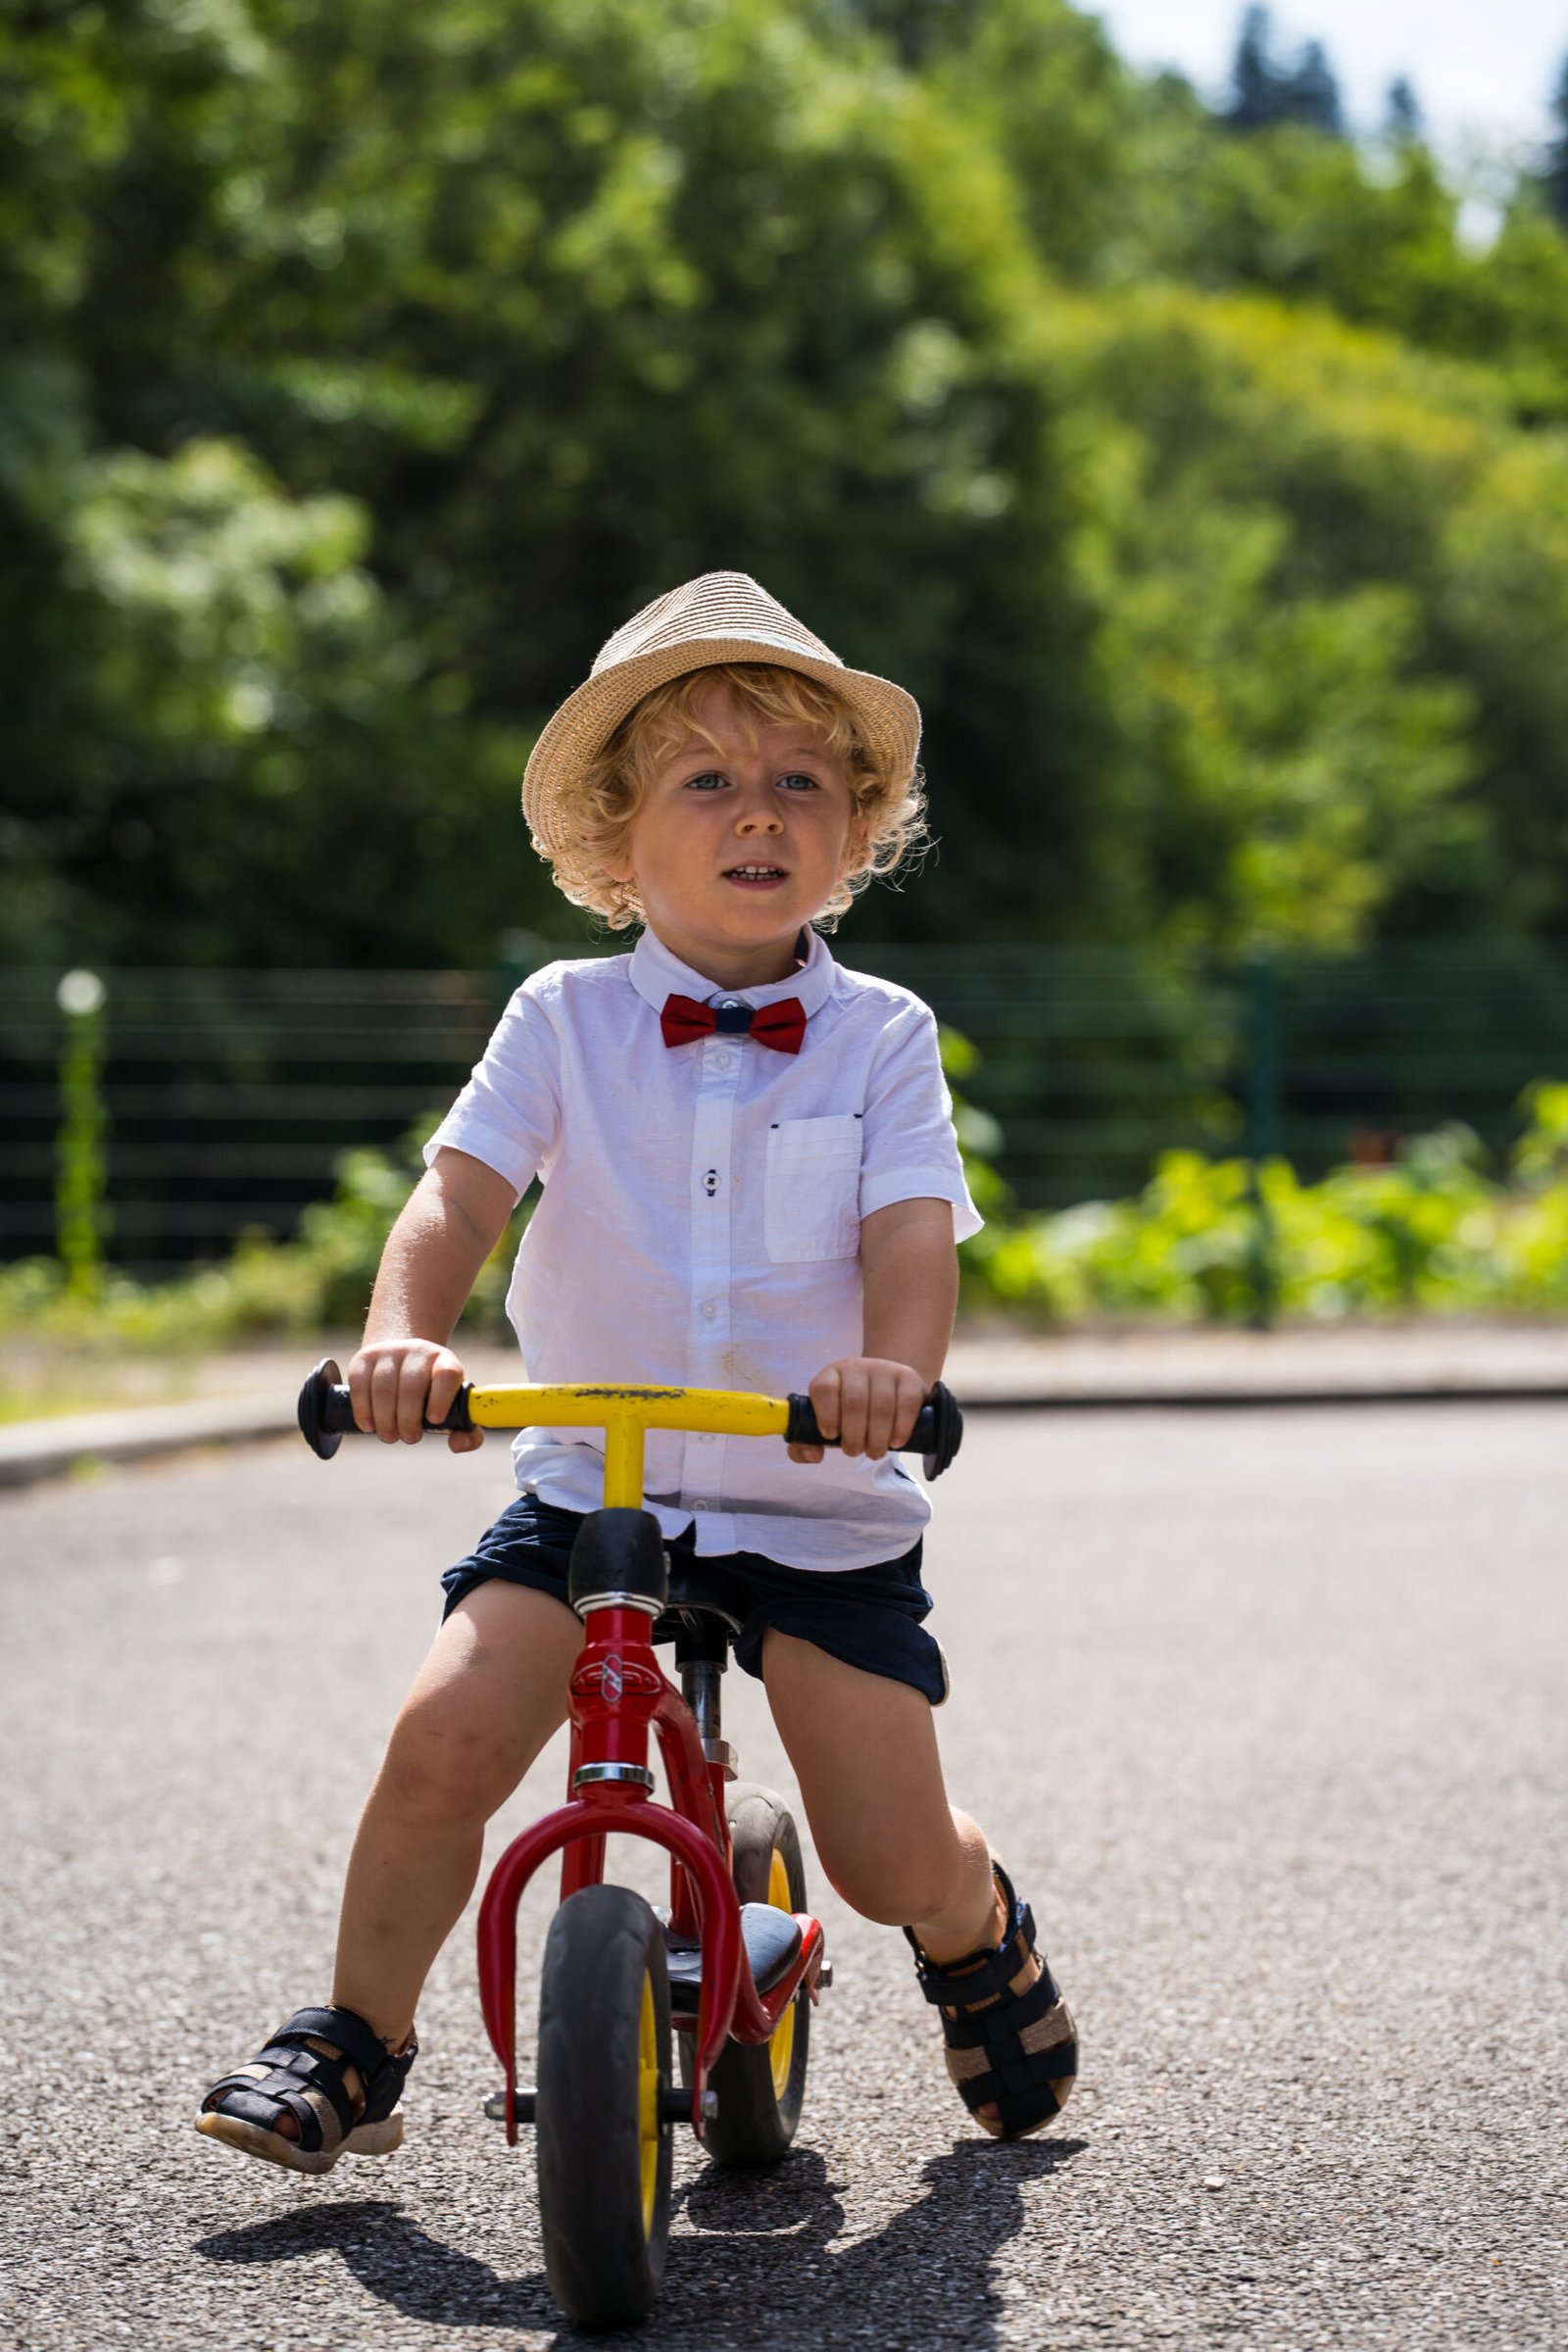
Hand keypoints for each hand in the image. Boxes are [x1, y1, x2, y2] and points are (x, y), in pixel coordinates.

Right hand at [348, 1337, 482, 1451]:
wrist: (402, 1360)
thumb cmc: (432, 1394)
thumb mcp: (454, 1407)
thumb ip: (467, 1431)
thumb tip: (457, 1445)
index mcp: (446, 1362)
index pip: (446, 1374)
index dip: (441, 1398)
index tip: (434, 1420)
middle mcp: (419, 1351)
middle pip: (412, 1383)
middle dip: (408, 1417)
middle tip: (409, 1438)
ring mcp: (390, 1351)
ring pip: (384, 1384)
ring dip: (385, 1416)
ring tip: (389, 1435)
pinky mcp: (364, 1357)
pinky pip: (360, 1382)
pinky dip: (362, 1407)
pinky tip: (368, 1425)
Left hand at [788, 1357, 926, 1464]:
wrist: (887, 1389)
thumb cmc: (850, 1413)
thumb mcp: (827, 1423)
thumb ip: (807, 1443)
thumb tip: (813, 1455)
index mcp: (831, 1375)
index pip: (824, 1388)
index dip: (826, 1414)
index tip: (831, 1436)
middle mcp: (856, 1367)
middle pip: (854, 1401)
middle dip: (854, 1434)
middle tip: (855, 1452)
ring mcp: (884, 1369)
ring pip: (881, 1405)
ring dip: (877, 1436)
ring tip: (874, 1452)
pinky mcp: (908, 1377)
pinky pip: (907, 1403)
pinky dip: (901, 1427)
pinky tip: (896, 1442)